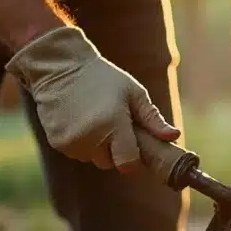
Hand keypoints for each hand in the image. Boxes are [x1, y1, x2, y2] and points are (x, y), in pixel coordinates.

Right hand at [5, 26, 178, 171]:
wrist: (59, 66)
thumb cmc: (102, 78)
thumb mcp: (133, 93)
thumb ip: (153, 118)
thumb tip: (174, 136)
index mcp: (113, 125)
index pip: (128, 164)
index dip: (133, 159)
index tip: (133, 145)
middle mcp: (91, 137)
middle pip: (110, 163)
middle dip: (114, 149)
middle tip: (111, 123)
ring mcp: (71, 141)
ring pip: (92, 158)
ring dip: (96, 146)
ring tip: (93, 117)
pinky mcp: (56, 142)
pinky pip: (76, 152)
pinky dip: (79, 142)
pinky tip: (77, 119)